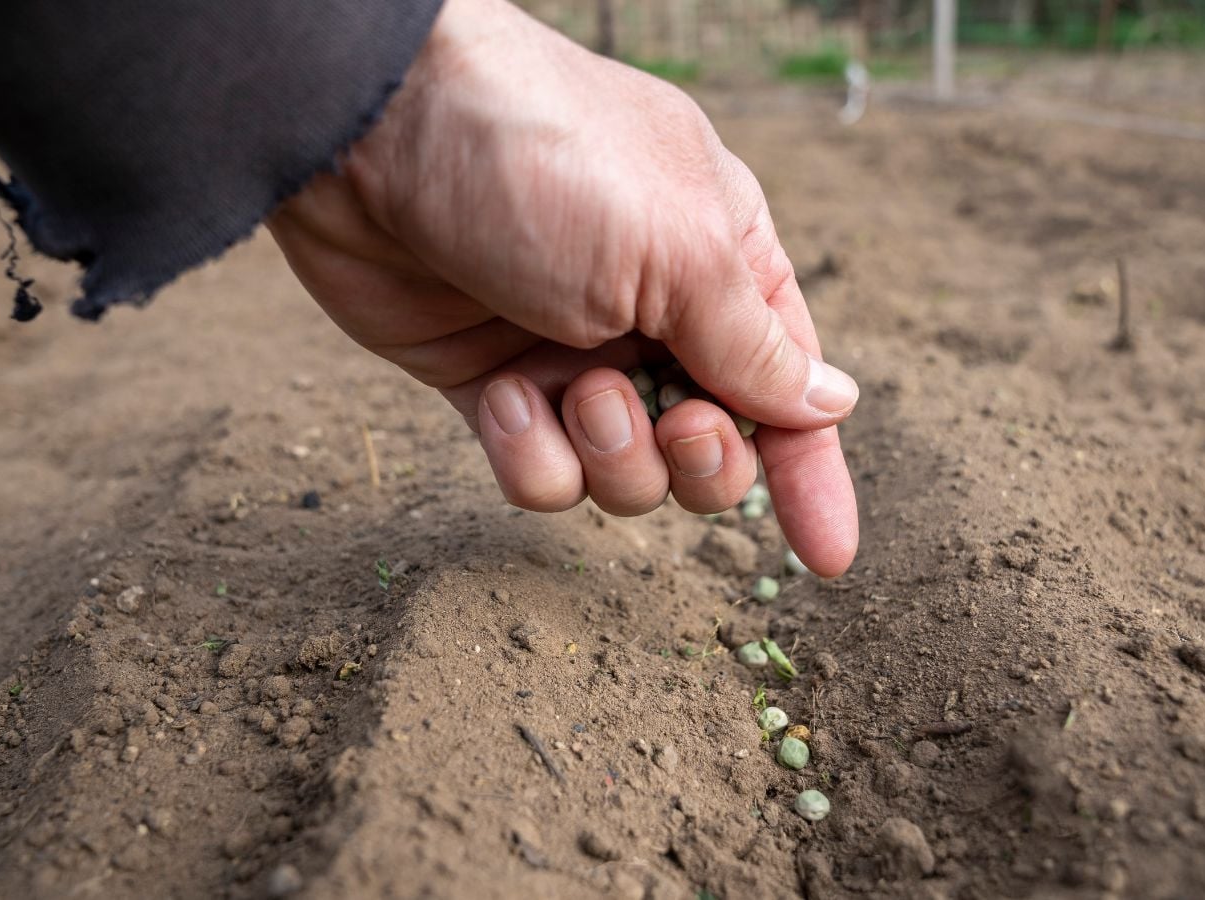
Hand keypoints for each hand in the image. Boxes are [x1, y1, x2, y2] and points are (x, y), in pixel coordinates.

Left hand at [266, 0, 858, 575]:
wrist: (371, 133)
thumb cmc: (547, 159)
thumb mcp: (678, 248)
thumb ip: (754, 345)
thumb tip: (833, 402)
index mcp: (720, 264)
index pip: (788, 388)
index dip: (811, 473)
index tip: (828, 557)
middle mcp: (652, 316)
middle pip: (710, 450)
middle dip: (698, 461)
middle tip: (674, 425)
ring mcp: (568, 356)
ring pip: (623, 478)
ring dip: (606, 451)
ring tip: (570, 388)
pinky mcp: (490, 387)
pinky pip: (539, 475)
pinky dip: (525, 451)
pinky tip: (497, 393)